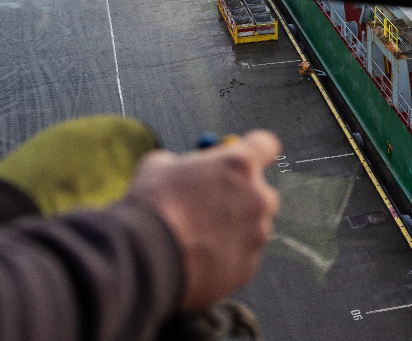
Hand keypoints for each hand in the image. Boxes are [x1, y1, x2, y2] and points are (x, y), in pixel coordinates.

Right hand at [127, 130, 281, 311]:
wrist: (145, 257)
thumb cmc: (151, 205)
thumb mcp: (161, 166)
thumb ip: (186, 162)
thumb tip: (190, 166)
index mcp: (239, 164)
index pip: (265, 145)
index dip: (252, 151)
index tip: (241, 160)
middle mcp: (258, 197)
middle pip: (261, 193)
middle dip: (242, 199)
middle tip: (212, 208)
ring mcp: (257, 234)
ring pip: (252, 228)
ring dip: (233, 230)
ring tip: (196, 239)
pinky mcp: (249, 266)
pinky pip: (242, 257)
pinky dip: (225, 258)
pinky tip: (198, 260)